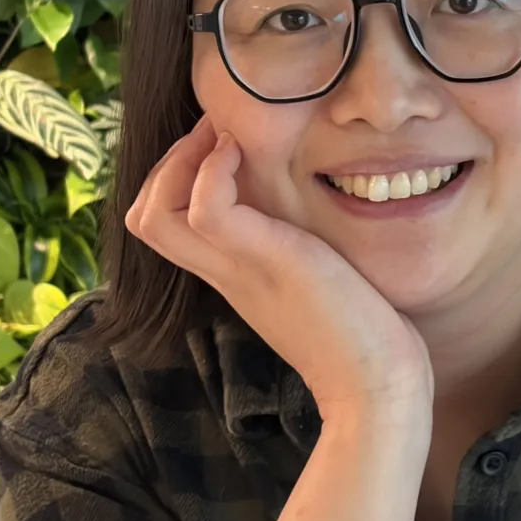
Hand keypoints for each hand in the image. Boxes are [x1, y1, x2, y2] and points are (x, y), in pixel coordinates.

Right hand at [126, 116, 434, 423]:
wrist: (377, 387)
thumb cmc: (362, 333)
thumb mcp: (317, 276)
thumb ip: (298, 247)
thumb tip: (312, 212)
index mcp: (231, 273)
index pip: (162, 225)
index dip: (175, 176)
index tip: (220, 142)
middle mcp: (223, 271)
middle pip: (143, 218)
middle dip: (167, 162)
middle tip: (215, 133)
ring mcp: (237, 268)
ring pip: (154, 214)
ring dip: (180, 160)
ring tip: (223, 137)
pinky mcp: (265, 261)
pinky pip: (206, 209)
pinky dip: (212, 170)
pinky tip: (242, 152)